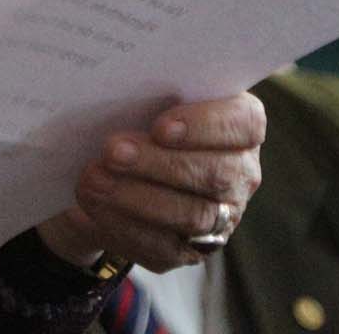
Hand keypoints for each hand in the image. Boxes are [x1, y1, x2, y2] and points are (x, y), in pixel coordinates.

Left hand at [40, 92, 265, 272]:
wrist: (108, 165)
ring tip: (95, 179)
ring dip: (138, 197)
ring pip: (192, 214)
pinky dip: (124, 224)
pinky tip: (95, 204)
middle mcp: (240, 172)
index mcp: (238, 124)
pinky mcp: (191, 249)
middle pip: (215, 172)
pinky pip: (164, 245)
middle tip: (113, 151)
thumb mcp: (141, 97)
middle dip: (159, 163)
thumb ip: (143, 90)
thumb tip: (110, 88)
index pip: (244, 123)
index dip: (205, 125)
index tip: (160, 127)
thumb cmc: (133, 116)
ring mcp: (222, 216)